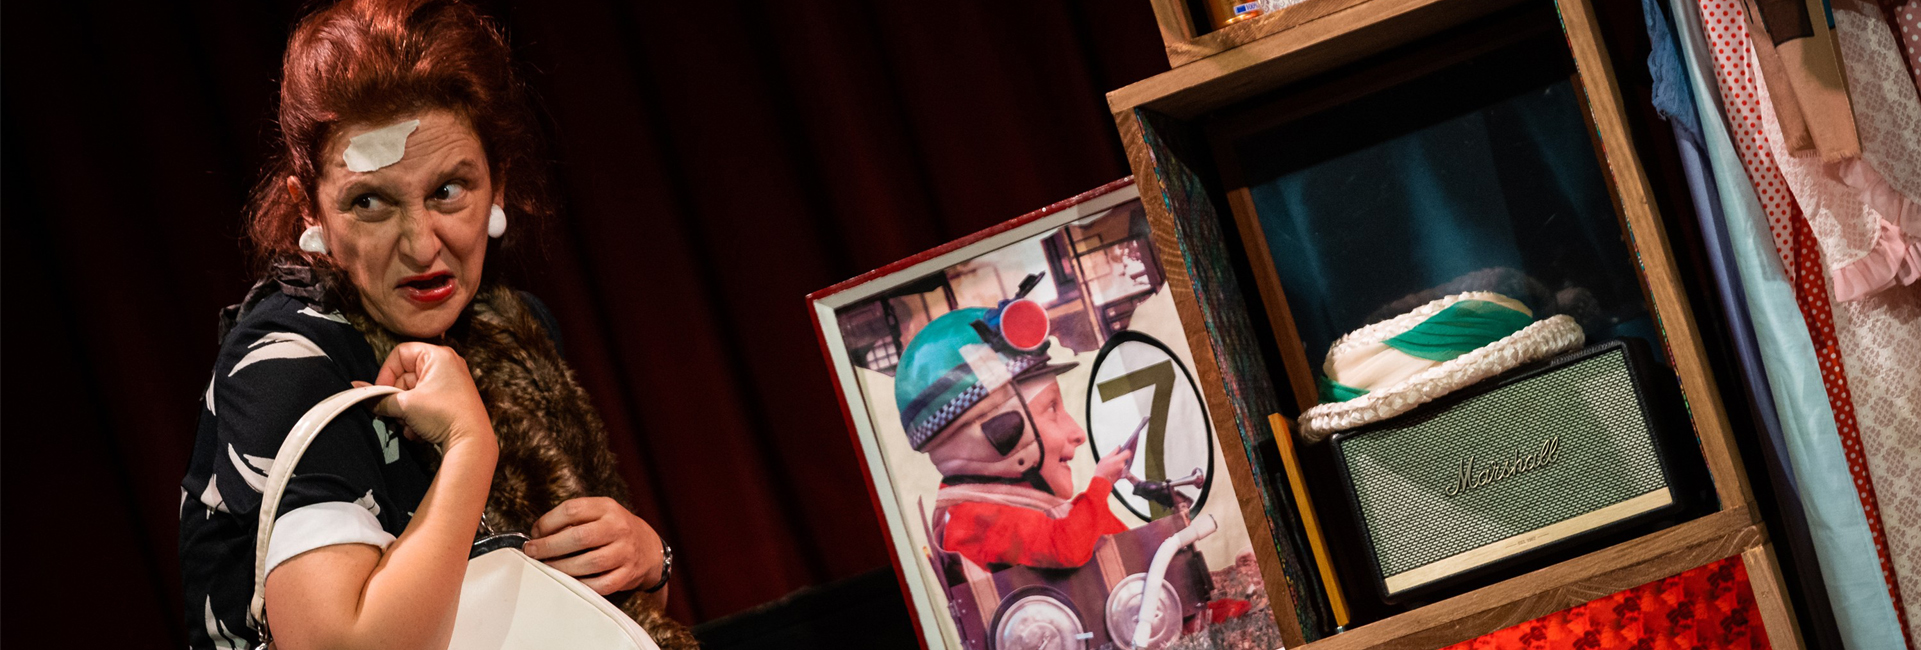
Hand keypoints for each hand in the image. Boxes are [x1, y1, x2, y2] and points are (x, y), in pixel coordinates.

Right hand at [360, 342, 492, 448]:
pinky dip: (418, 417)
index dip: (386, 373)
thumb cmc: (442, 415)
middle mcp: (447, 365)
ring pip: (414, 393)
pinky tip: (419, 432)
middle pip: (406, 376)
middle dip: (396, 399)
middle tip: (394, 415)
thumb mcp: (405, 405)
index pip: (400, 354)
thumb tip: (356, 389)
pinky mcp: (452, 400)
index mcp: (438, 355)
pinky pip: (426, 403)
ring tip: (409, 426)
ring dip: (405, 412)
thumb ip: (379, 397)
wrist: (472, 442)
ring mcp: (451, 383)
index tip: (381, 393)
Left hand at [524, 497, 663, 595]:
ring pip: (589, 562)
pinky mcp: (627, 574)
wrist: (648, 548)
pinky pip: (600, 584)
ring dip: (561, 567)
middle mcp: (618, 527)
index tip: (535, 533)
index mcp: (607, 507)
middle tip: (532, 552)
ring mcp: (625, 552)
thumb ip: (572, 519)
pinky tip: (568, 581)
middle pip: (579, 537)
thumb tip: (538, 534)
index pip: (572, 510)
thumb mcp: (599, 513)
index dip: (548, 522)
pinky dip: (581, 584)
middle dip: (549, 547)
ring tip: (546, 567)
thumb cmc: (613, 530)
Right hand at [1096, 446, 1133, 483]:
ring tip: (1114, 462)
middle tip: (1117, 456)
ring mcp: (1123, 470)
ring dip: (1121, 462)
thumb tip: (1119, 447)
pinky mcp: (1122, 475)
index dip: (1126, 450)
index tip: (1124, 449)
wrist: (1101, 482)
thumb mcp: (1105, 458)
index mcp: (1118, 460)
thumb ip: (1114, 452)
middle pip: (1126, 458)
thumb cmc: (1101, 470)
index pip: (1128, 453)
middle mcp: (1122, 465)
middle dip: (1122, 456)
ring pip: (1124, 463)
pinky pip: (1123, 468)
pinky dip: (1119, 467)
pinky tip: (1114, 467)